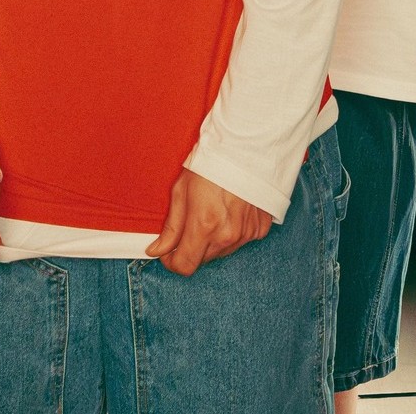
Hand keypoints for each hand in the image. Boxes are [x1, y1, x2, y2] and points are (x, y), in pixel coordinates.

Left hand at [146, 169, 270, 276]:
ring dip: (212, 241)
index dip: (172, 262)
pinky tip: (230, 211)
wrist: (246, 149)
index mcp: (203, 226)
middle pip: (202, 260)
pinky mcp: (259, 229)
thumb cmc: (211, 165)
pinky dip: (232, 233)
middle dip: (192, 247)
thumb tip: (156, 250)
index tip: (168, 253)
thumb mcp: (181, 191)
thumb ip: (171, 227)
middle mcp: (226, 235)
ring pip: (221, 252)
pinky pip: (240, 241)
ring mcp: (245, 234)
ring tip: (213, 211)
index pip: (184, 266)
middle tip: (191, 222)